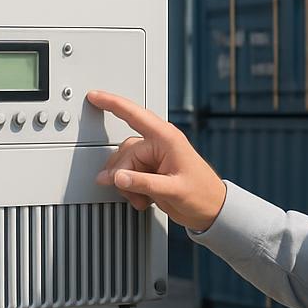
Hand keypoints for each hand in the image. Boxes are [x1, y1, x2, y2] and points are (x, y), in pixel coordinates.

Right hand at [87, 90, 226, 232]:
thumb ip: (142, 183)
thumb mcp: (172, 190)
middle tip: (131, 191)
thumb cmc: (203, 194)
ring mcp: (155, 157)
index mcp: (166, 138)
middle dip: (122, 174)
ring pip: (124, 165)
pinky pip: (129, 175)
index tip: (94, 96)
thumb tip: (117, 177)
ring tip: (142, 198)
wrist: (213, 210)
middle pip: (124, 152)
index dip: (112, 103)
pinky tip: (144, 199)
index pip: (134, 115)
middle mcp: (159, 144)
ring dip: (127, 184)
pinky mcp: (151, 170)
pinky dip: (131, 189)